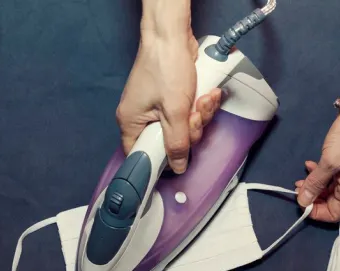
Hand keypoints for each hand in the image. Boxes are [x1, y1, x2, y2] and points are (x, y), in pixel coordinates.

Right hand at [116, 31, 221, 173]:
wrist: (172, 34)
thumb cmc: (166, 67)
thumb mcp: (174, 111)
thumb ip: (177, 143)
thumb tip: (178, 167)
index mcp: (132, 123)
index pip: (141, 156)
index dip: (161, 161)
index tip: (179, 157)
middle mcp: (142, 118)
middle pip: (168, 143)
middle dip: (189, 131)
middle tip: (195, 115)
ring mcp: (157, 108)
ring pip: (182, 129)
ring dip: (199, 116)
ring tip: (204, 98)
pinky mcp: (172, 99)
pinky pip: (187, 114)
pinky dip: (199, 106)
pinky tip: (207, 94)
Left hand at [295, 90, 339, 222]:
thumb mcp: (330, 162)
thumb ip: (316, 183)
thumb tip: (303, 201)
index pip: (334, 214)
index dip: (316, 212)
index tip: (301, 202)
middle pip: (330, 203)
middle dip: (312, 198)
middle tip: (297, 188)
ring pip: (328, 189)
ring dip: (313, 186)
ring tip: (299, 178)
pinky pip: (330, 175)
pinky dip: (318, 174)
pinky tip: (309, 165)